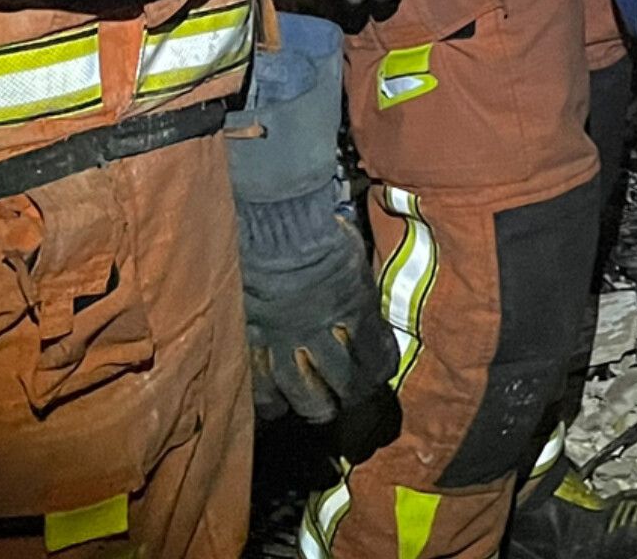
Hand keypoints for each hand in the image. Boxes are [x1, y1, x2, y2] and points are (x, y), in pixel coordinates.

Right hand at [240, 207, 398, 423]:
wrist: (275, 227)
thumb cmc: (320, 233)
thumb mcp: (353, 259)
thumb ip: (358, 290)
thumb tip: (363, 304)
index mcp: (354, 309)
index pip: (376, 354)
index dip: (380, 368)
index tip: (380, 372)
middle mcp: (323, 332)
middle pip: (342, 381)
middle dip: (350, 395)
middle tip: (349, 399)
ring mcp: (286, 340)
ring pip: (302, 391)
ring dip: (311, 404)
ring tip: (315, 409)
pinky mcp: (255, 339)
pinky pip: (261, 380)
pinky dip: (268, 397)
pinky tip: (272, 405)